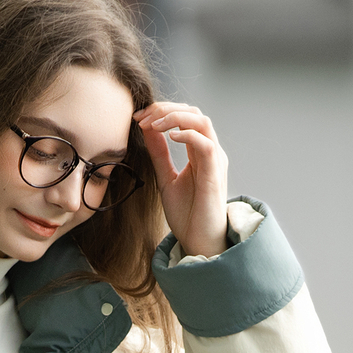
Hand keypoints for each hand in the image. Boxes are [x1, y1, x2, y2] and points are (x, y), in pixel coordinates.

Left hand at [134, 102, 228, 258]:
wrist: (199, 243)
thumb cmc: (187, 215)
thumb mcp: (166, 178)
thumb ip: (159, 154)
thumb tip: (147, 129)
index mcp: (200, 152)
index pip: (185, 117)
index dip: (161, 111)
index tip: (137, 118)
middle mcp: (211, 152)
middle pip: (193, 113)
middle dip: (165, 109)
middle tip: (141, 117)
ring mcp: (215, 161)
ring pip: (201, 121)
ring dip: (174, 117)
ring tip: (152, 124)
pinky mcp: (214, 174)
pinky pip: (206, 145)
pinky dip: (187, 135)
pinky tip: (169, 136)